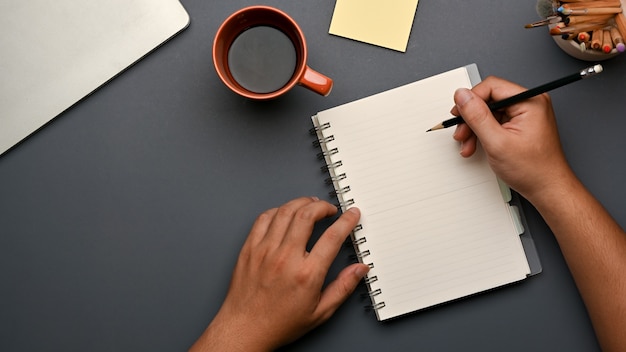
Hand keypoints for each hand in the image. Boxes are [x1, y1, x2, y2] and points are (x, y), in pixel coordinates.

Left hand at [190, 197, 369, 351]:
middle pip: (307, 215)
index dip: (346, 221)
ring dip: (302, 203)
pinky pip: (264, 218)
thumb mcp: (320, 312)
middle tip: (329, 210)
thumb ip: (343, 287)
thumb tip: (359, 270)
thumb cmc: (279, 323)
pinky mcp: (249, 248)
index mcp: (306, 274)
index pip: (332, 237)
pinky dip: (278, 210)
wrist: (244, 329)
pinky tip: (285, 214)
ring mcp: (264, 251)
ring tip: (310, 206)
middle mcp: (285, 258)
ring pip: (285, 212)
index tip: (351, 215)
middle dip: (323, 207)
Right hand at [450, 76, 574, 201]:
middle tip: (462, 133)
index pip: (491, 87)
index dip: (471, 99)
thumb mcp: (497, 142)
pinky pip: (495, 122)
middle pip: (489, 100)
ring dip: (474, 128)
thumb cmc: (533, 169)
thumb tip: (462, 96)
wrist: (547, 189)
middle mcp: (529, 104)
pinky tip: (476, 145)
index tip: (458, 113)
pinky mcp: (520, 125)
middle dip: (471, 118)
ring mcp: (525, 115)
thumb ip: (477, 116)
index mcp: (529, 101)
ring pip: (489, 112)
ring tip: (468, 144)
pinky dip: (483, 134)